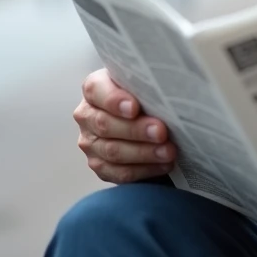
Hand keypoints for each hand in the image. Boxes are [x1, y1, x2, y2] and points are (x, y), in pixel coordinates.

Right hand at [75, 68, 176, 183]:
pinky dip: (144, 170)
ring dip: (144, 153)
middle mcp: (87, 116)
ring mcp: (91, 143)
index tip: (135, 108)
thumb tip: (167, 89)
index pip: (96, 90)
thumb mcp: (144, 83)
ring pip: (113, 151)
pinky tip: (163, 165)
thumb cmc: (146, 95)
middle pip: (105, 124)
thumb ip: (146, 83)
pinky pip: (119, 172)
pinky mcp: (101, 166)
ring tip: (168, 151)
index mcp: (95, 89)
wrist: (148, 116)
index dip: (114, 100)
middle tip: (161, 132)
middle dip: (136, 130)